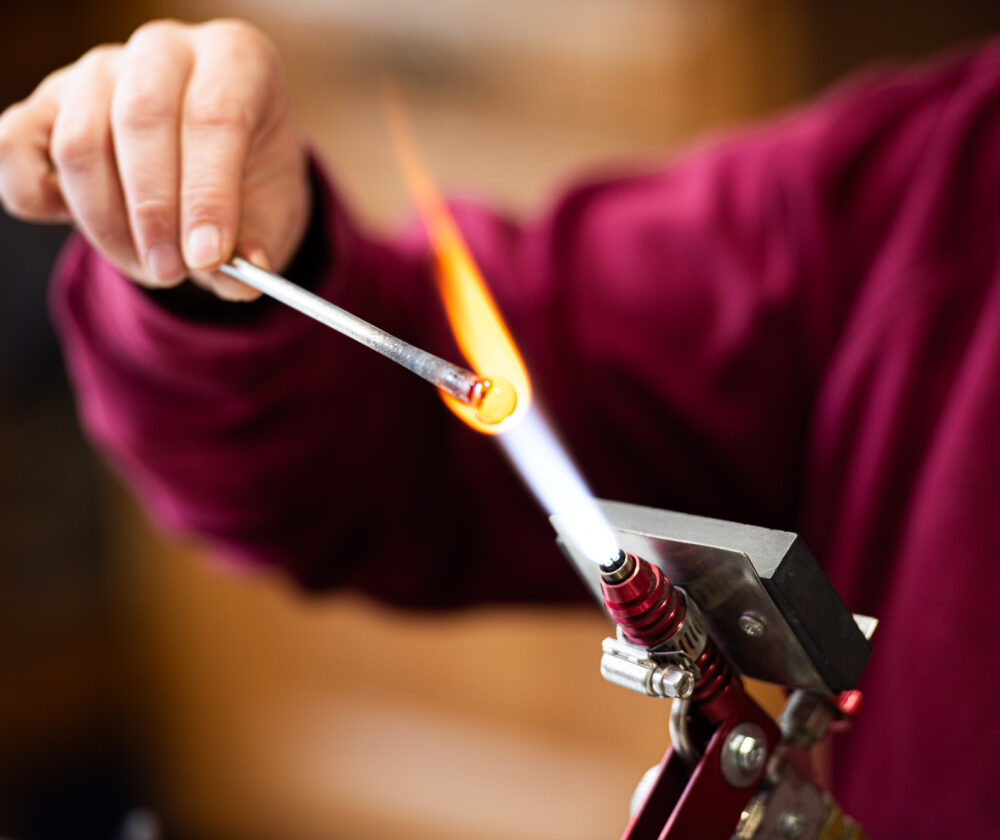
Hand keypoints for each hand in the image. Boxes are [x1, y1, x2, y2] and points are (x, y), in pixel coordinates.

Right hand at [0, 19, 308, 299]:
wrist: (215, 168)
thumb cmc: (250, 180)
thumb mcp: (272, 213)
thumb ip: (258, 245)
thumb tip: (240, 278)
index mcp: (235, 59)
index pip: (215, 116)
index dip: (208, 194)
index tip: (207, 257)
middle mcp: (164, 51)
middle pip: (141, 121)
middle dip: (154, 213)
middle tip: (171, 273)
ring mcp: (98, 71)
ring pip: (79, 142)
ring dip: (108, 223)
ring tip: (150, 266)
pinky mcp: (46, 102)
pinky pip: (17, 147)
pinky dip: (39, 197)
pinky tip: (94, 229)